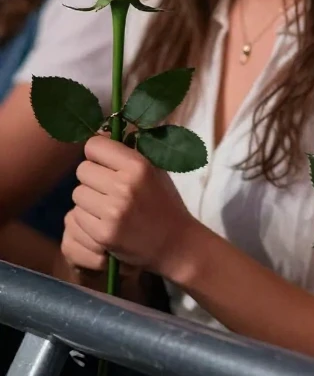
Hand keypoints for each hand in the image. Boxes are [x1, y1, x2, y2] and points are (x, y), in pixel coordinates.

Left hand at [61, 136, 192, 277]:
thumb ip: (129, 152)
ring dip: (87, 200)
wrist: (174, 242)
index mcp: (138, 165)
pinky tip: (104, 223)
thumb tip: (100, 133)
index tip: (105, 162)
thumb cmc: (164, 201)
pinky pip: (76, 216)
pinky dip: (86, 219)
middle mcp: (124, 185)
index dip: (98, 154)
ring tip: (106, 207)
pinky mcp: (102, 233)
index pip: (94, 146)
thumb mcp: (155, 170)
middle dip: (92, 178)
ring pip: (77, 194)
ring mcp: (112, 211)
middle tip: (107, 188)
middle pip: (82, 170)